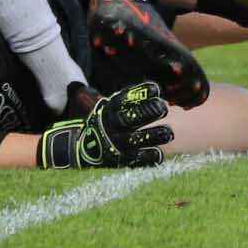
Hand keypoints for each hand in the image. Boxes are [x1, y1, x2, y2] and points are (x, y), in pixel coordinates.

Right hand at [35, 80, 174, 167]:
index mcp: (108, 111)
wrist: (77, 148)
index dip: (140, 93)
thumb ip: (123, 103)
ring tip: (169, 132)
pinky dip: (147, 157)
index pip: (125, 99)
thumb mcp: (106, 109)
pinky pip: (135, 158)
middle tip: (163, 107)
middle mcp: (111, 126)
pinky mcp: (119, 159)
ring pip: (137, 138)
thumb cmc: (100, 125)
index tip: (155, 88)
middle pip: (132, 118)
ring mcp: (115, 143)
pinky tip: (159, 154)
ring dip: (154, 135)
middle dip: (148, 112)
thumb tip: (148, 92)